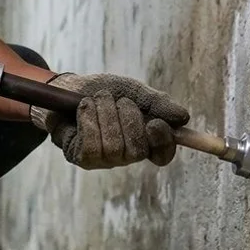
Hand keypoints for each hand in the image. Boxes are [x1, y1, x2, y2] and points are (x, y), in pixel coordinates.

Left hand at [33, 73, 190, 168]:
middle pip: (137, 150)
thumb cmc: (102, 92)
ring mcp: (105, 160)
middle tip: (116, 101)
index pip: (162, 154)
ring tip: (95, 101)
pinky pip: (93, 147)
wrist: (66, 89)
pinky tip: (83, 109)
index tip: (156, 124)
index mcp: (143, 139)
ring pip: (114, 147)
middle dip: (127, 117)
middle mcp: (126, 154)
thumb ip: (157, 103)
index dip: (163, 143)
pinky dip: (88, 120)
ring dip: (105, 114)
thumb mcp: (132, 91)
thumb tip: (183, 117)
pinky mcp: (84, 159)